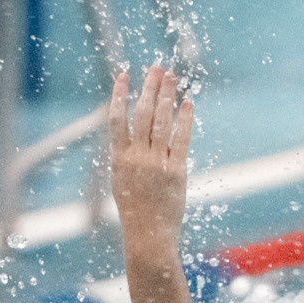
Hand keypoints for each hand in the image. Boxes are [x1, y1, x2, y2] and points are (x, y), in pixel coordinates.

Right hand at [109, 65, 193, 261]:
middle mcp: (136, 158)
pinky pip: (181, 140)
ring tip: (172, 77)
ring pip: (162, 122)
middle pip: (142, 114)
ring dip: (167, 96)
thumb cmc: (135, 208)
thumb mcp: (121, 179)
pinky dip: (185, 119)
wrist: (148, 235)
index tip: (124, 74)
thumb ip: (126, 155)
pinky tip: (187, 103)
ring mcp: (156, 164)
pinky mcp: (176, 172)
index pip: (116, 118)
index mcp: (119, 158)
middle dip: (149, 87)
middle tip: (156, 67)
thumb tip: (129, 131)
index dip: (119, 94)